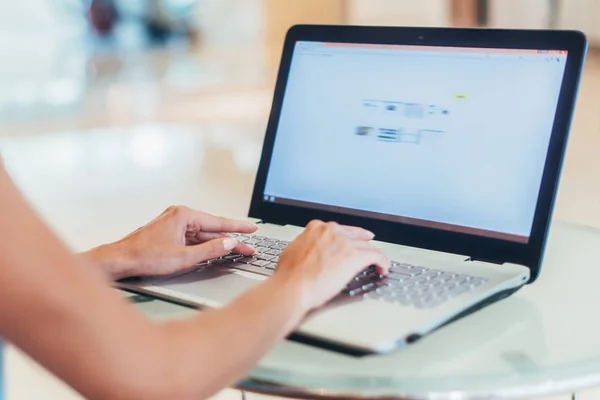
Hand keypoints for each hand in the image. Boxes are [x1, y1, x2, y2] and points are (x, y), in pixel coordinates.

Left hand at [83, 206, 257, 279]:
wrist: (120, 260)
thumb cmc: (145, 257)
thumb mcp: (184, 257)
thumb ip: (210, 250)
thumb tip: (229, 243)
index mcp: (184, 215)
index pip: (218, 222)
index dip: (239, 227)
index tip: (253, 229)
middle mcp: (180, 215)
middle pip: (212, 228)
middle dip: (231, 239)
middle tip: (248, 248)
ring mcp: (174, 223)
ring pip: (203, 234)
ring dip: (218, 243)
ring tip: (237, 251)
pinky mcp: (170, 232)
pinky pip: (193, 237)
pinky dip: (205, 245)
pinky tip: (215, 251)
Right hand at [274, 220, 389, 310]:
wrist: (294, 286)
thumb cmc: (289, 275)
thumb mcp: (292, 251)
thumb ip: (304, 247)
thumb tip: (306, 253)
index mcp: (315, 229)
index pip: (337, 228)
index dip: (346, 235)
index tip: (349, 238)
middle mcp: (331, 231)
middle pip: (354, 234)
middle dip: (363, 239)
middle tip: (369, 244)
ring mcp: (344, 242)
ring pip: (367, 245)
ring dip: (374, 254)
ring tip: (378, 262)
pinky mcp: (356, 256)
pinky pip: (376, 255)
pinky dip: (382, 261)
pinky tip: (383, 268)